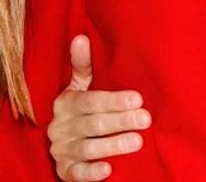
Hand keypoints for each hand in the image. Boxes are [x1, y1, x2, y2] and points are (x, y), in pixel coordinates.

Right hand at [47, 35, 149, 181]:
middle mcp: (60, 126)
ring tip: (137, 141)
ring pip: (87, 147)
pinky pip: (76, 173)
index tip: (137, 98)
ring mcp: (61, 150)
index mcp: (65, 103)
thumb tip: (81, 37)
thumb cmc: (79, 113)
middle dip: (120, 120)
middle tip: (145, 119)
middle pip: (92, 123)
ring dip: (113, 145)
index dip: (114, 100)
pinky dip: (91, 172)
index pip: (90, 100)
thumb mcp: (78, 89)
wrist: (64, 149)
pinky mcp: (64, 171)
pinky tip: (108, 169)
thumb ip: (82, 66)